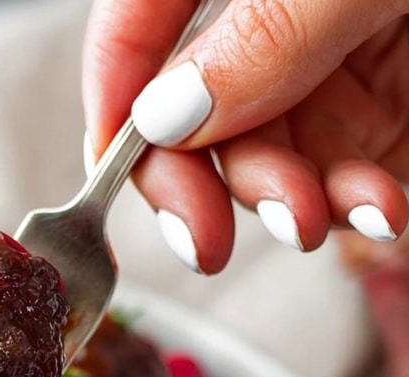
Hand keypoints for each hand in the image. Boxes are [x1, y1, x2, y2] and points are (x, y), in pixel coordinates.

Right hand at [83, 0, 408, 272]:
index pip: (135, 28)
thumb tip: (165, 114)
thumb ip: (263, 35)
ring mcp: (325, 59)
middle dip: (205, 184)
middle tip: (208, 241)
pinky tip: (380, 211)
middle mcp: (266, 13)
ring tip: (326, 219)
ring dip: (292, 204)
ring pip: (266, 154)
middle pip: (193, 112)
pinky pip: (337, 169)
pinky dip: (352, 203)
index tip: (108, 177)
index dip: (113, 102)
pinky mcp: (381, 101)